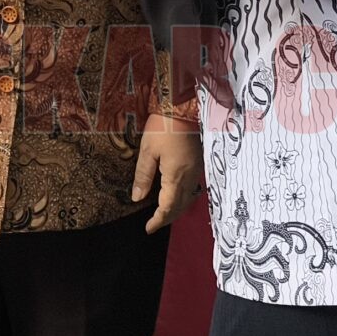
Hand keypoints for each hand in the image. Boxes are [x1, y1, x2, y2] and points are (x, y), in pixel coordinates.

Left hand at [133, 114, 202, 233]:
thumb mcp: (148, 151)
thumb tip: (137, 198)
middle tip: (154, 224)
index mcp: (176, 176)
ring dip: (176, 210)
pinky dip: (183, 198)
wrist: (183, 107)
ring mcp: (196, 170)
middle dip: (167, 218)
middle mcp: (190, 177)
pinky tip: (175, 195)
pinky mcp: (199, 163)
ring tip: (163, 214)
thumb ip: (143, 176)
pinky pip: (192, 189)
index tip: (148, 228)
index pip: (168, 207)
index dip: (158, 220)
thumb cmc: (163, 127)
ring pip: (189, 199)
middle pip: (180, 207)